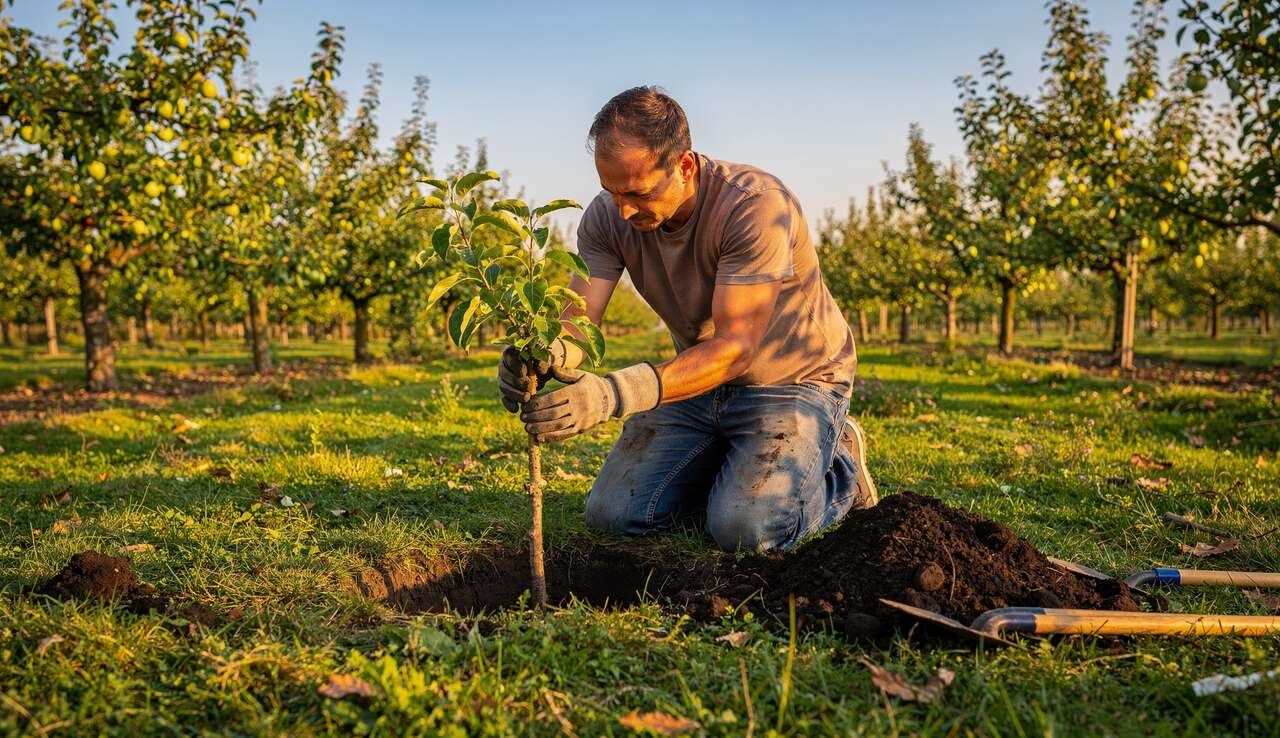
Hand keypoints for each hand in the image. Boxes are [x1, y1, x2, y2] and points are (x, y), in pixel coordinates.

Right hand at [497, 345, 549, 412]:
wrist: (543, 369)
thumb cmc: (544, 361)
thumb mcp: (546, 360)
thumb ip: (544, 362)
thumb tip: (540, 369)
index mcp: (513, 351)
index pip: (509, 356)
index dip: (515, 365)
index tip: (524, 372)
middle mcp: (504, 364)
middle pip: (504, 373)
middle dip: (515, 381)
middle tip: (528, 387)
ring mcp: (502, 378)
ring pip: (503, 386)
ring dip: (514, 393)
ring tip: (526, 398)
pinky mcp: (505, 390)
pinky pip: (503, 397)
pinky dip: (508, 404)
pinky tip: (515, 409)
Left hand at [521, 363, 662, 441]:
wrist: (609, 399)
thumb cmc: (590, 384)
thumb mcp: (580, 375)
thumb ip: (564, 373)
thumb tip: (549, 367)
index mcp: (576, 392)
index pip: (554, 398)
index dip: (538, 403)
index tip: (526, 404)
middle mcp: (579, 406)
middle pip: (553, 413)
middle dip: (536, 416)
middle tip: (522, 416)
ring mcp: (580, 419)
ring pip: (558, 426)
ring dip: (540, 428)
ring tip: (527, 427)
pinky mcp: (580, 429)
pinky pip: (565, 435)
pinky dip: (551, 437)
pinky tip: (539, 437)